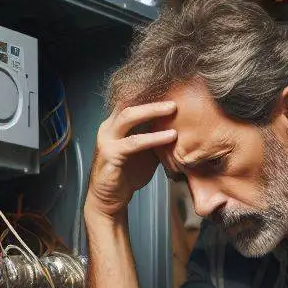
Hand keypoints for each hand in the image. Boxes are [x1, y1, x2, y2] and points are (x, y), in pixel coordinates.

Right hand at [86, 101, 176, 219]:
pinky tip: (169, 137)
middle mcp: (108, 127)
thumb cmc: (127, 175)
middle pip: (128, 101)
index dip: (149, 92)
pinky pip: (133, 143)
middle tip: (175, 93)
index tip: (171, 86)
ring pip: (129, 117)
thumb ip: (156, 137)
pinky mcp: (110, 156)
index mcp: (115, 124)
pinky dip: (153, 138)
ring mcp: (107, 140)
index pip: (130, 99)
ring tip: (173, 109)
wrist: (110, 200)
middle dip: (152, 96)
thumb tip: (180, 126)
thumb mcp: (145, 152)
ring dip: (153, 111)